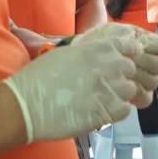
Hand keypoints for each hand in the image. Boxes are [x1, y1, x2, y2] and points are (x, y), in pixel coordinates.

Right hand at [0, 24, 157, 142]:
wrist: (26, 104)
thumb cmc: (40, 78)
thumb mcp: (68, 52)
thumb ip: (92, 50)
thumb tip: (106, 51)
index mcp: (99, 48)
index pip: (131, 46)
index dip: (126, 56)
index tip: (117, 64)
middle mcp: (109, 65)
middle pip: (131, 69)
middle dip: (120, 77)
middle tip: (101, 86)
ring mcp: (110, 88)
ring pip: (130, 90)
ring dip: (118, 95)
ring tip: (97, 99)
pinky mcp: (109, 111)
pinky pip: (125, 109)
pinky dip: (115, 112)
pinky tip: (97, 110)